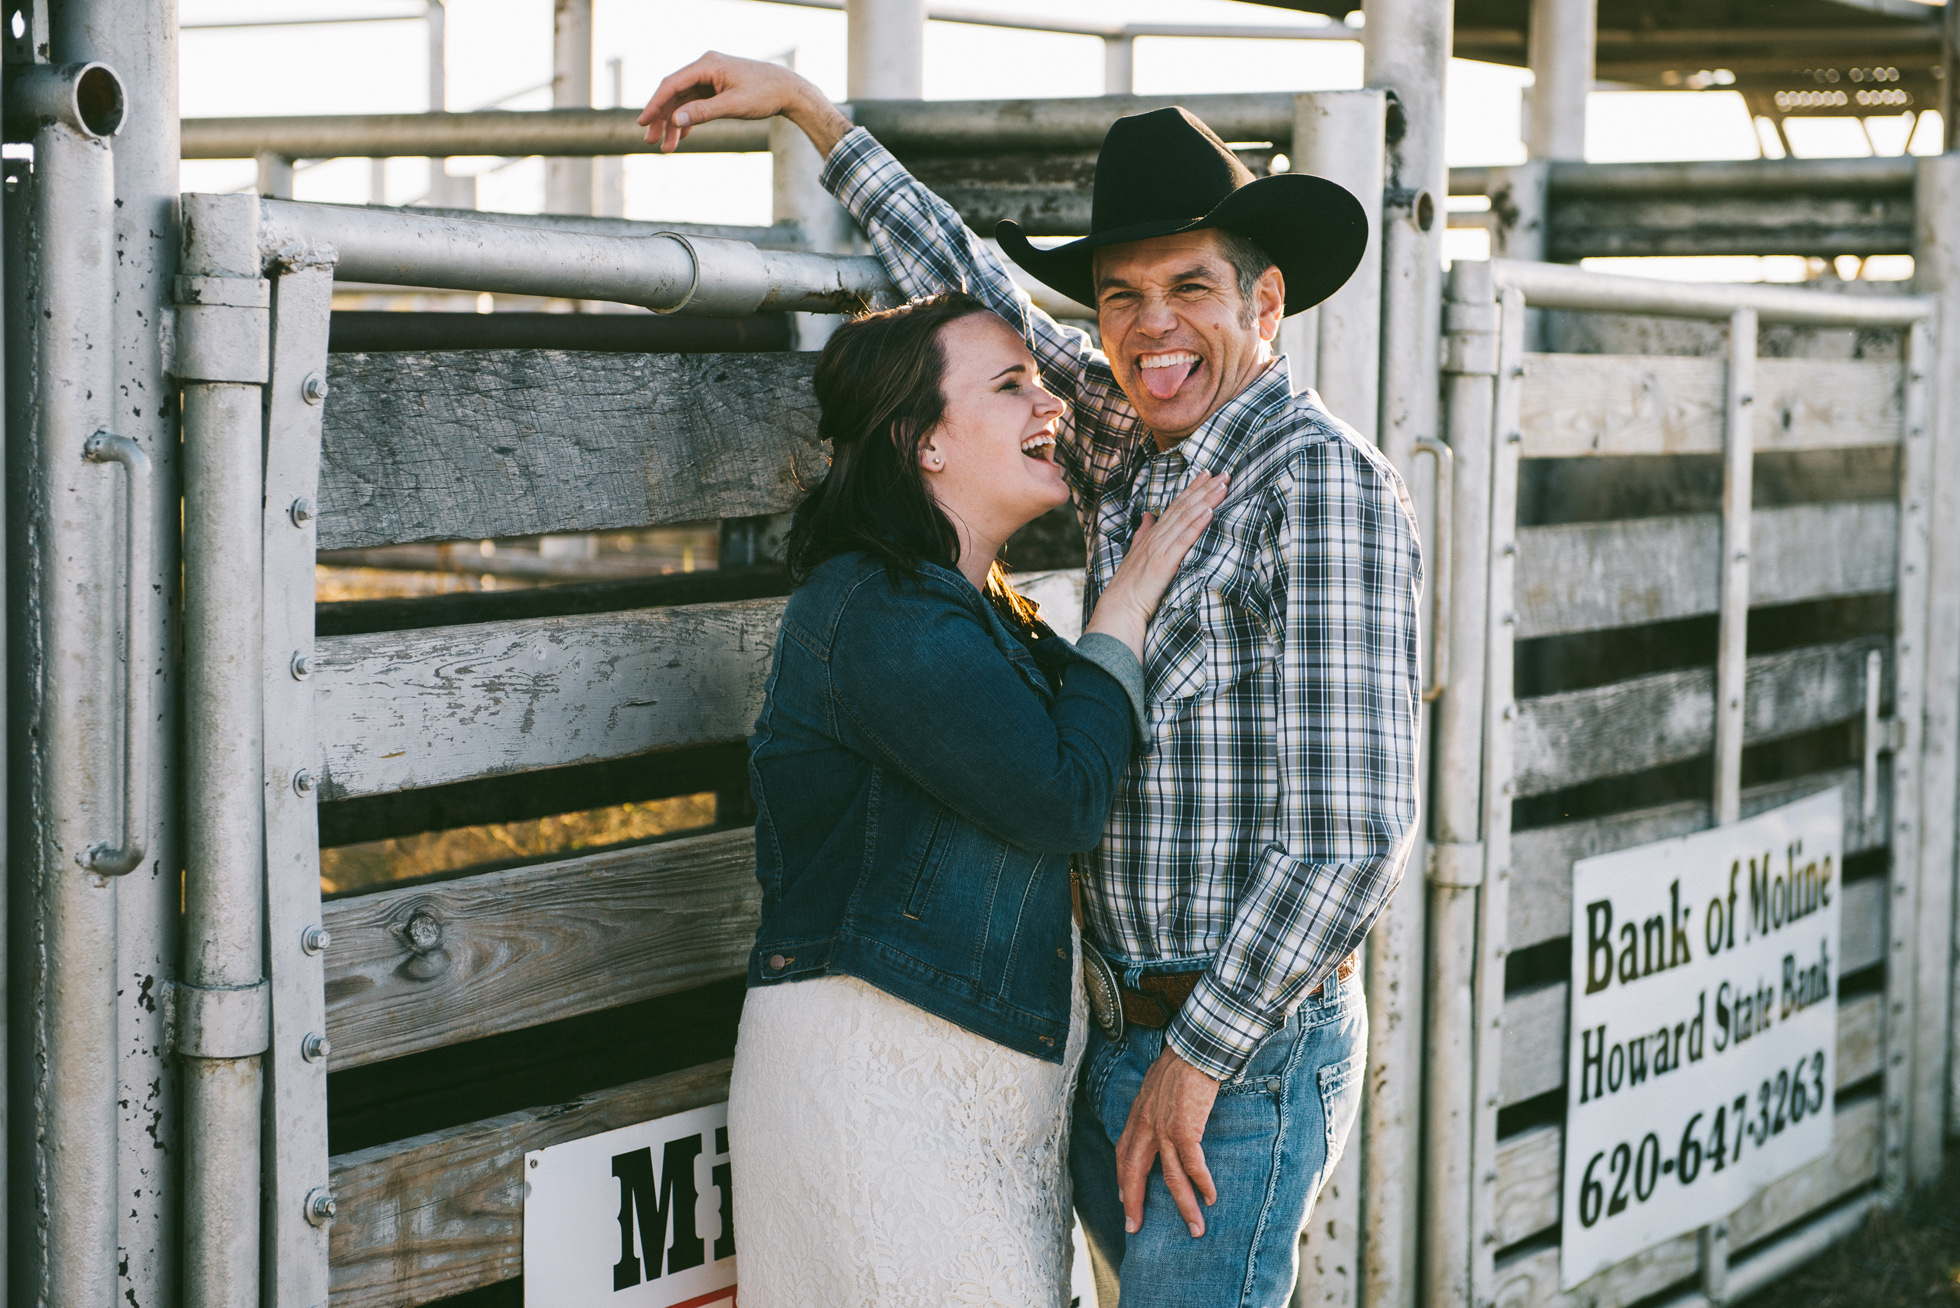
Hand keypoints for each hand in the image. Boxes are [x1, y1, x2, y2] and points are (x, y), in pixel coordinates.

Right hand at [638, 51, 851, 156]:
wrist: (788, 90)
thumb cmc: (764, 94)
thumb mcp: (733, 106)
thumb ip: (703, 112)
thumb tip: (675, 119)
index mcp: (707, 64)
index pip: (672, 84)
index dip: (655, 104)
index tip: (642, 122)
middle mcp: (705, 67)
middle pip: (674, 94)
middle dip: (662, 118)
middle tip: (650, 141)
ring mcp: (710, 77)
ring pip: (683, 101)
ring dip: (674, 124)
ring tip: (666, 147)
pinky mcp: (716, 87)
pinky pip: (695, 103)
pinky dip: (688, 120)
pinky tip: (681, 136)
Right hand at [1083, 471, 1227, 660]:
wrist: (1121, 607)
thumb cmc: (1130, 585)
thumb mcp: (1136, 553)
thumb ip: (1143, 532)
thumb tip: (1148, 515)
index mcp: (1152, 534)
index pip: (1175, 506)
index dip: (1192, 488)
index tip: (1207, 473)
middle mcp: (1157, 536)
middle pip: (1184, 507)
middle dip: (1205, 488)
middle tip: (1224, 472)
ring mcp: (1161, 548)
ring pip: (1186, 518)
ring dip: (1206, 500)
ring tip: (1223, 485)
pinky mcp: (1165, 562)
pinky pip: (1184, 539)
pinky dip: (1197, 524)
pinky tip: (1210, 511)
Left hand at [1116, 1045, 1220, 1236]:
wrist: (1195, 1048)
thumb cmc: (1181, 1062)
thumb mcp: (1155, 1085)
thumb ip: (1153, 1105)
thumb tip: (1159, 1117)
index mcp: (1138, 1114)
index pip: (1124, 1152)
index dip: (1123, 1179)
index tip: (1125, 1199)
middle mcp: (1146, 1124)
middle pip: (1134, 1172)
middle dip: (1134, 1203)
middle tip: (1134, 1227)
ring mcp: (1164, 1129)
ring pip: (1170, 1178)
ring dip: (1183, 1206)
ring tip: (1194, 1228)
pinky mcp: (1186, 1129)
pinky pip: (1193, 1166)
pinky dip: (1202, 1184)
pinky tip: (1210, 1197)